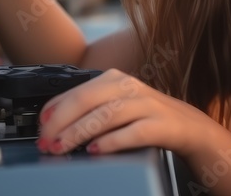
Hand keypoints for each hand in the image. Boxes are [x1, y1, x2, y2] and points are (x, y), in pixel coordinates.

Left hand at [36, 68, 222, 158]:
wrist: (191, 128)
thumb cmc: (147, 118)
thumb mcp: (116, 106)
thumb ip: (90, 109)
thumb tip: (53, 124)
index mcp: (114, 80)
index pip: (76, 90)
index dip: (54, 109)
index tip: (39, 127)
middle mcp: (130, 88)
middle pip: (88, 99)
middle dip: (62, 121)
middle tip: (46, 141)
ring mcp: (147, 105)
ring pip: (107, 115)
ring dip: (80, 132)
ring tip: (62, 147)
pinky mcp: (161, 125)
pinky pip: (133, 132)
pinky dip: (112, 141)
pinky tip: (96, 150)